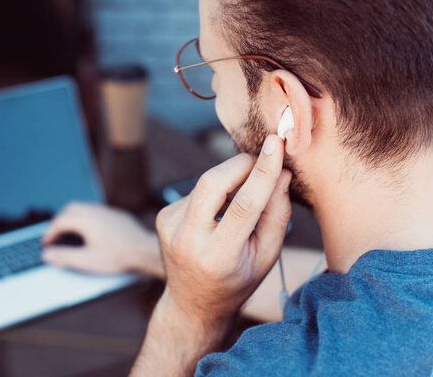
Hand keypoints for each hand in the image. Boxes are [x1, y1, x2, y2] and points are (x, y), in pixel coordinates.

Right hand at [42, 202, 162, 276]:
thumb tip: (47, 255)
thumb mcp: (87, 261)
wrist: (144, 250)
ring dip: (72, 217)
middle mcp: (95, 211)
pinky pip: (95, 210)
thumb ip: (65, 257)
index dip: (50, 233)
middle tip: (54, 235)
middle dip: (59, 221)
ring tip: (69, 232)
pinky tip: (89, 230)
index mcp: (85, 220)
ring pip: (83, 207)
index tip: (46, 243)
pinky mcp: (115, 215)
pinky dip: (85, 217)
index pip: (60, 222)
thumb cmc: (119, 256)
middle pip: (69, 209)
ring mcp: (106, 211)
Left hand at [156, 134, 291, 322]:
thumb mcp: (267, 256)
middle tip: (263, 158)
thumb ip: (278, 215)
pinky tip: (219, 212)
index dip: (262, 172)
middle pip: (212, 182)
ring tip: (242, 199)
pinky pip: (196, 191)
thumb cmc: (237, 280)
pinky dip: (215, 192)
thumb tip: (283, 173)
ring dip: (230, 180)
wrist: (192, 303)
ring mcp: (169, 226)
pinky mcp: (163, 216)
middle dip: (241, 163)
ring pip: (204, 183)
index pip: (243, 205)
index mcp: (218, 256)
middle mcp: (187, 240)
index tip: (275, 144)